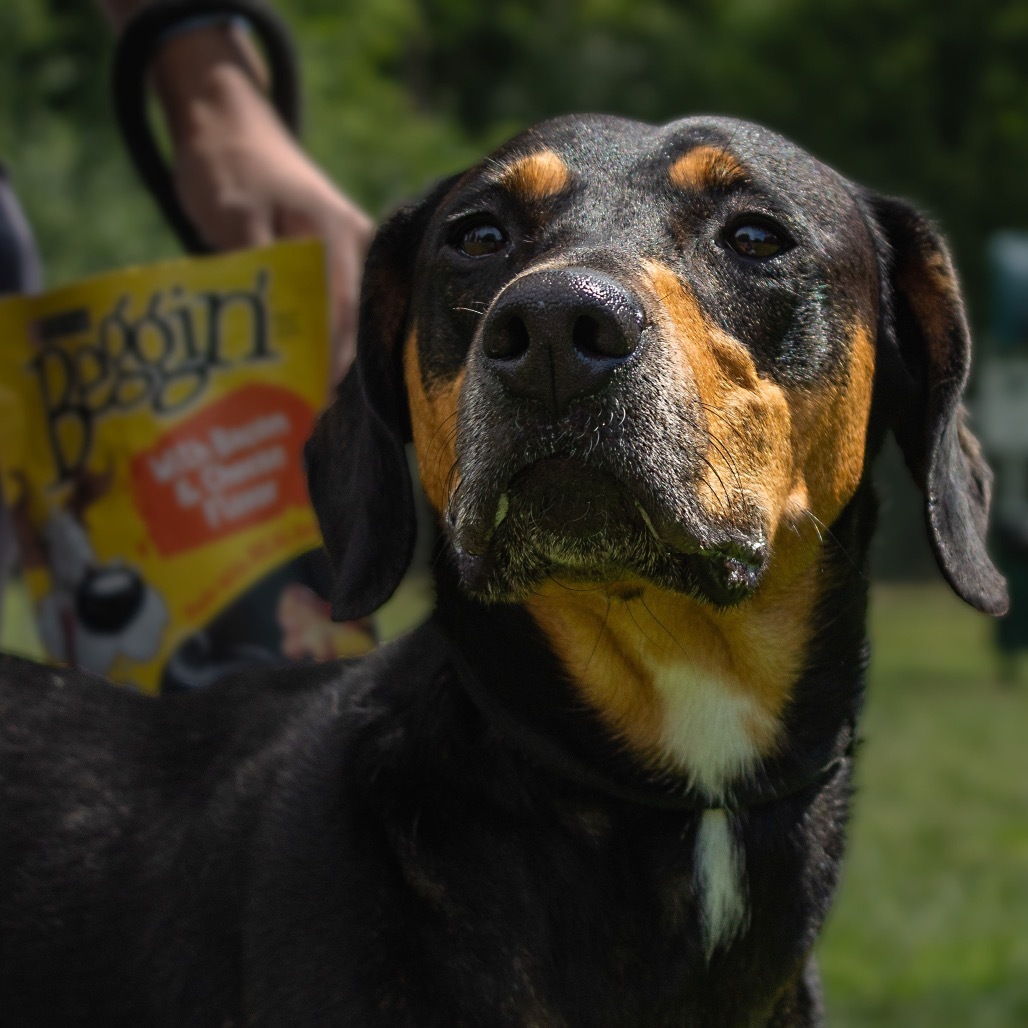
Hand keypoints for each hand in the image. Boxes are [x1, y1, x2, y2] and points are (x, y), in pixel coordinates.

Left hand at [153, 26, 371, 381]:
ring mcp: (348, 259)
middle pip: (355, 325)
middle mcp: (357, 249)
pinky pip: (333, 315)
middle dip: (334, 373)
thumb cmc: (228, 164)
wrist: (227, 122)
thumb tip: (276, 333)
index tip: (318, 404)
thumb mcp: (234, 212)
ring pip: (348, 325)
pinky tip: (299, 378)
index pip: (347, 313)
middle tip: (309, 421)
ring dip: (328, 364)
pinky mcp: (332, 268)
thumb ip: (258, 265)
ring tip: (306, 410)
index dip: (335, 362)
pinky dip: (316, 345)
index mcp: (341, 235)